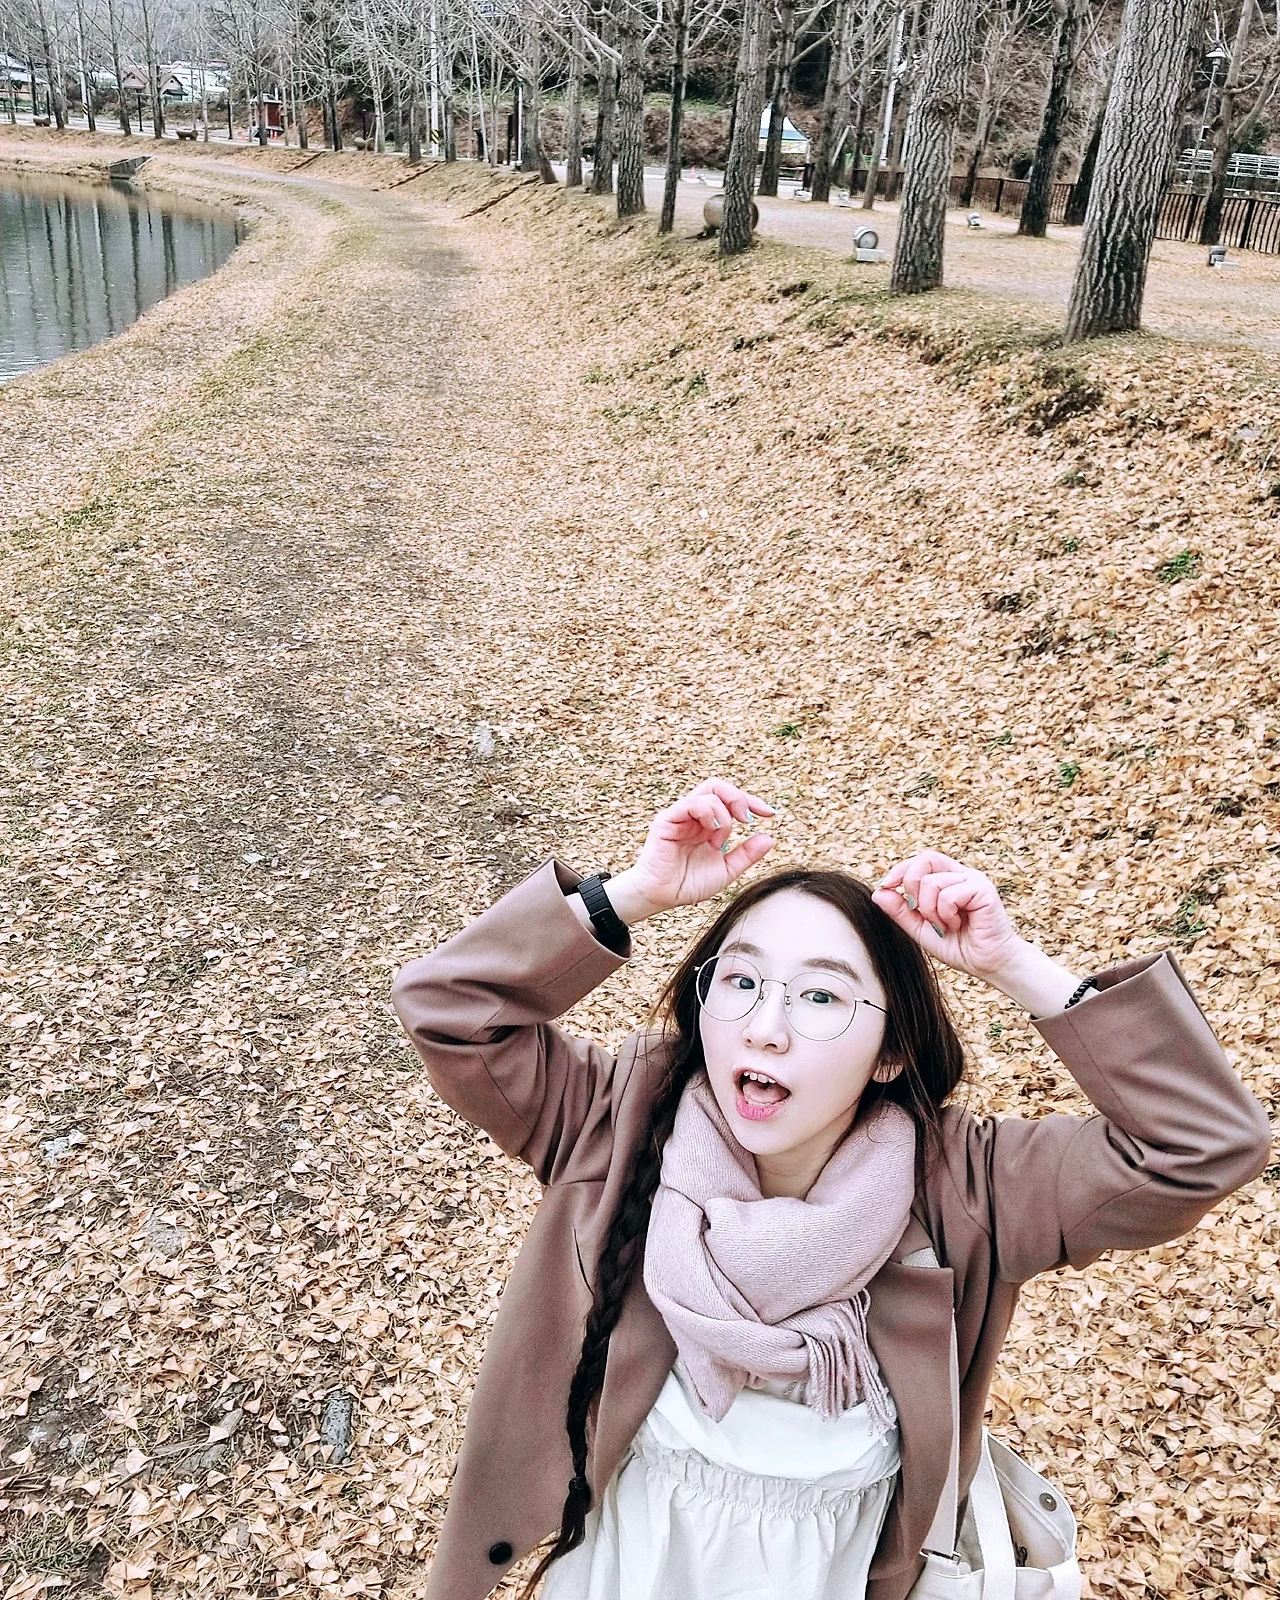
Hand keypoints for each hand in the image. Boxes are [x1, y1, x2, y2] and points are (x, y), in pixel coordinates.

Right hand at [604, 779, 774, 923]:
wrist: (663, 897)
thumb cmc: (688, 884)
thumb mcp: (727, 869)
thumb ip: (747, 854)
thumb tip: (770, 837)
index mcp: (707, 824)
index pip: (730, 799)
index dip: (751, 801)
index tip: (770, 813)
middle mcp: (694, 816)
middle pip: (718, 786)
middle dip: (739, 798)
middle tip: (747, 818)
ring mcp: (680, 816)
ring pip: (708, 792)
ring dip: (724, 812)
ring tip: (721, 837)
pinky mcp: (666, 820)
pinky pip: (689, 803)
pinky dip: (706, 811)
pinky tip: (712, 830)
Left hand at [872, 851, 1019, 980]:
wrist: (988, 965)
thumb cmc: (960, 947)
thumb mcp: (921, 929)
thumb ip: (901, 911)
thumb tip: (878, 892)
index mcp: (948, 879)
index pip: (920, 861)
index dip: (899, 870)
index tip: (885, 887)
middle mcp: (962, 874)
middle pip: (924, 860)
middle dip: (911, 887)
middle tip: (922, 913)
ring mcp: (974, 880)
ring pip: (932, 883)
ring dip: (930, 911)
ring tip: (945, 926)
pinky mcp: (983, 890)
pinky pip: (948, 895)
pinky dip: (945, 915)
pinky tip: (956, 925)